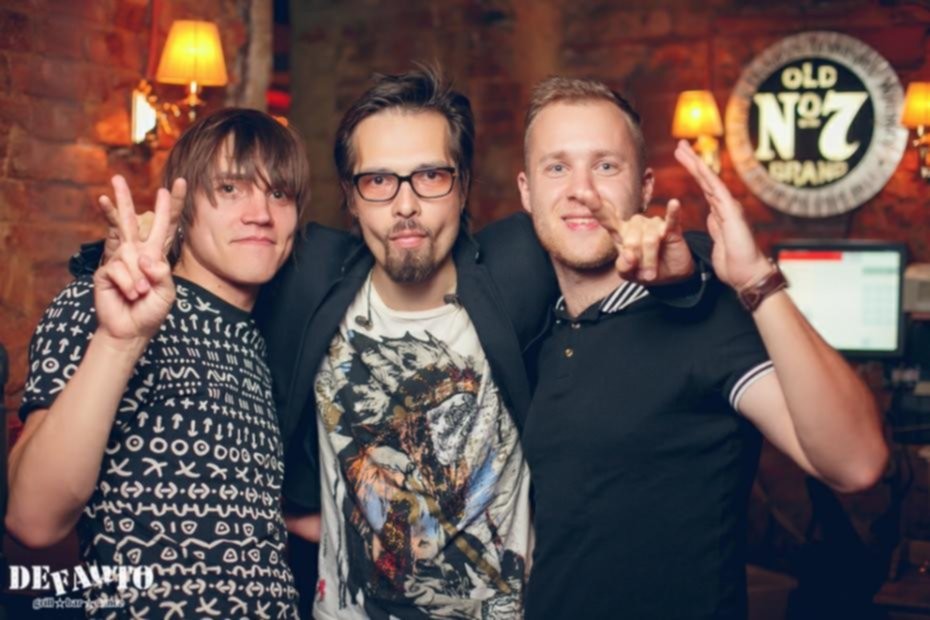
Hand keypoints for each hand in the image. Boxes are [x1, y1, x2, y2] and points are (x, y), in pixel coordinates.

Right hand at [92, 175, 186, 342]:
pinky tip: (129, 294)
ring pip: (128, 253)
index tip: (177, 183)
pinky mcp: (105, 271)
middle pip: (130, 221)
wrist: (131, 330)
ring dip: (138, 279)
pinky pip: (119, 269)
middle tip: (116, 178)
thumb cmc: (151, 311)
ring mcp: (120, 261)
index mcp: (155, 256)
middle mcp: (136, 253)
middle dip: (124, 199)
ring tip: (140, 294)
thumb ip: (162, 274)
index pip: (165, 227)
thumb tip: (145, 257)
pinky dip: (127, 284)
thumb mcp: (167, 293)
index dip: (170, 206)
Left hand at [585, 189, 694, 283]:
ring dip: (650, 260)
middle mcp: (634, 224)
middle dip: (637, 261)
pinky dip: (672, 213)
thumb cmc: (643, 270)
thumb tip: (629, 255)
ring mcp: (652, 224)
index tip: (581, 193)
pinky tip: (674, 204)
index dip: (594, 205)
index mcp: (619, 233)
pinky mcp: (670, 228)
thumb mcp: (628, 274)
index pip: (605, 217)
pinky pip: (671, 219)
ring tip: (652, 272)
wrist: (669, 276)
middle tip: (642, 274)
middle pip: (630, 239)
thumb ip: (623, 267)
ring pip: (648, 240)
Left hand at [673, 140, 770, 289]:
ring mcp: (730, 207)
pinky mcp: (732, 213)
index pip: (705, 187)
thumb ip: (715, 228)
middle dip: (693, 161)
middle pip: (706, 179)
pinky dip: (706, 178)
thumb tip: (711, 218)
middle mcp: (726, 206)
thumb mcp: (718, 242)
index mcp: (721, 212)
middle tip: (680, 145)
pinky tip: (697, 166)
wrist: (747, 275)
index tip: (683, 158)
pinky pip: (716, 191)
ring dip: (695, 164)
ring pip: (709, 180)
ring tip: (681, 149)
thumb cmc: (735, 263)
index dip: (695, 173)